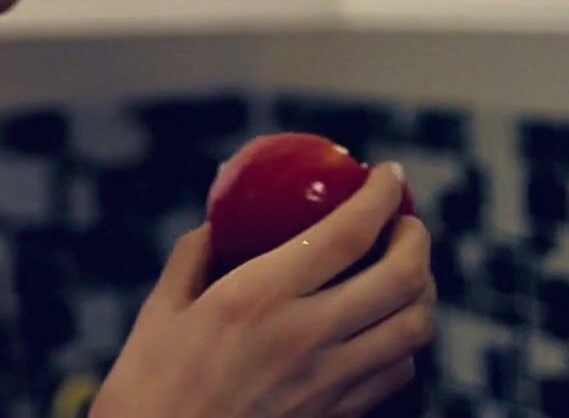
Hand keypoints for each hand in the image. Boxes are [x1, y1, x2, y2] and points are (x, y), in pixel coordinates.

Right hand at [91, 163, 436, 417]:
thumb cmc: (146, 387)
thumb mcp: (162, 309)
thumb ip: (196, 256)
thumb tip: (220, 222)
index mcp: (259, 296)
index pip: (349, 231)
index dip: (380, 194)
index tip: (387, 173)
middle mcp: (305, 336)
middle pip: (402, 277)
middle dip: (416, 237)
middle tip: (404, 222)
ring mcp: (327, 382)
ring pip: (414, 327)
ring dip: (421, 291)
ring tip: (405, 272)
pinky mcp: (334, 416)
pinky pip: (397, 372)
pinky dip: (403, 342)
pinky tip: (383, 328)